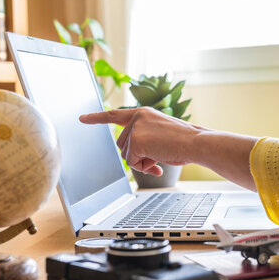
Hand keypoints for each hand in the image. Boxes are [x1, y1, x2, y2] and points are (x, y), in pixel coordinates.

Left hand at [79, 107, 204, 175]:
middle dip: (137, 155)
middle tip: (157, 156)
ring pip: (127, 155)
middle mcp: (137, 117)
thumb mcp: (160, 135)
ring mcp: (136, 128)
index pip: (115, 115)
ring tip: (161, 155)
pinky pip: (132, 162)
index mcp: (143, 113)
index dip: (97, 118)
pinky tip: (158, 160)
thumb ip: (144, 140)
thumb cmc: (184, 142)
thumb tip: (134, 158)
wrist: (196, 142)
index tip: (82, 118)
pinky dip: (144, 166)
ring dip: (142, 161)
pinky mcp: (136, 140)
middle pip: (122, 145)